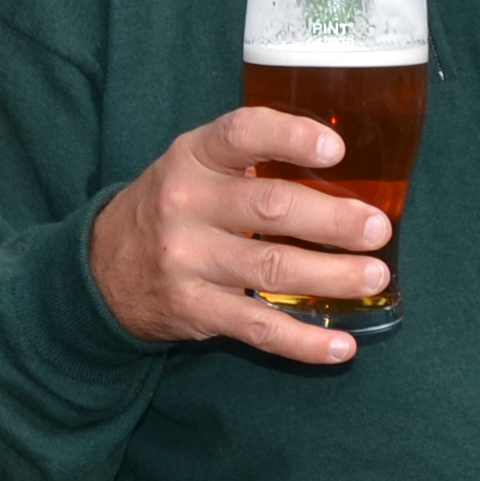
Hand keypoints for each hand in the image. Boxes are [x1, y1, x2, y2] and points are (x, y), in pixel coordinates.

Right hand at [84, 108, 391, 365]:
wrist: (102, 268)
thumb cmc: (172, 206)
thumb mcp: (195, 164)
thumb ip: (252, 157)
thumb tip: (348, 168)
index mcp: (194, 157)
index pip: (242, 134)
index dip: (291, 138)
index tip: (336, 149)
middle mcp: (186, 204)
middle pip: (270, 208)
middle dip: (333, 220)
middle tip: (377, 228)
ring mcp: (188, 260)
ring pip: (272, 269)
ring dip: (332, 276)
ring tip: (375, 277)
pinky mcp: (194, 309)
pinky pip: (258, 328)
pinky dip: (304, 342)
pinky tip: (342, 346)